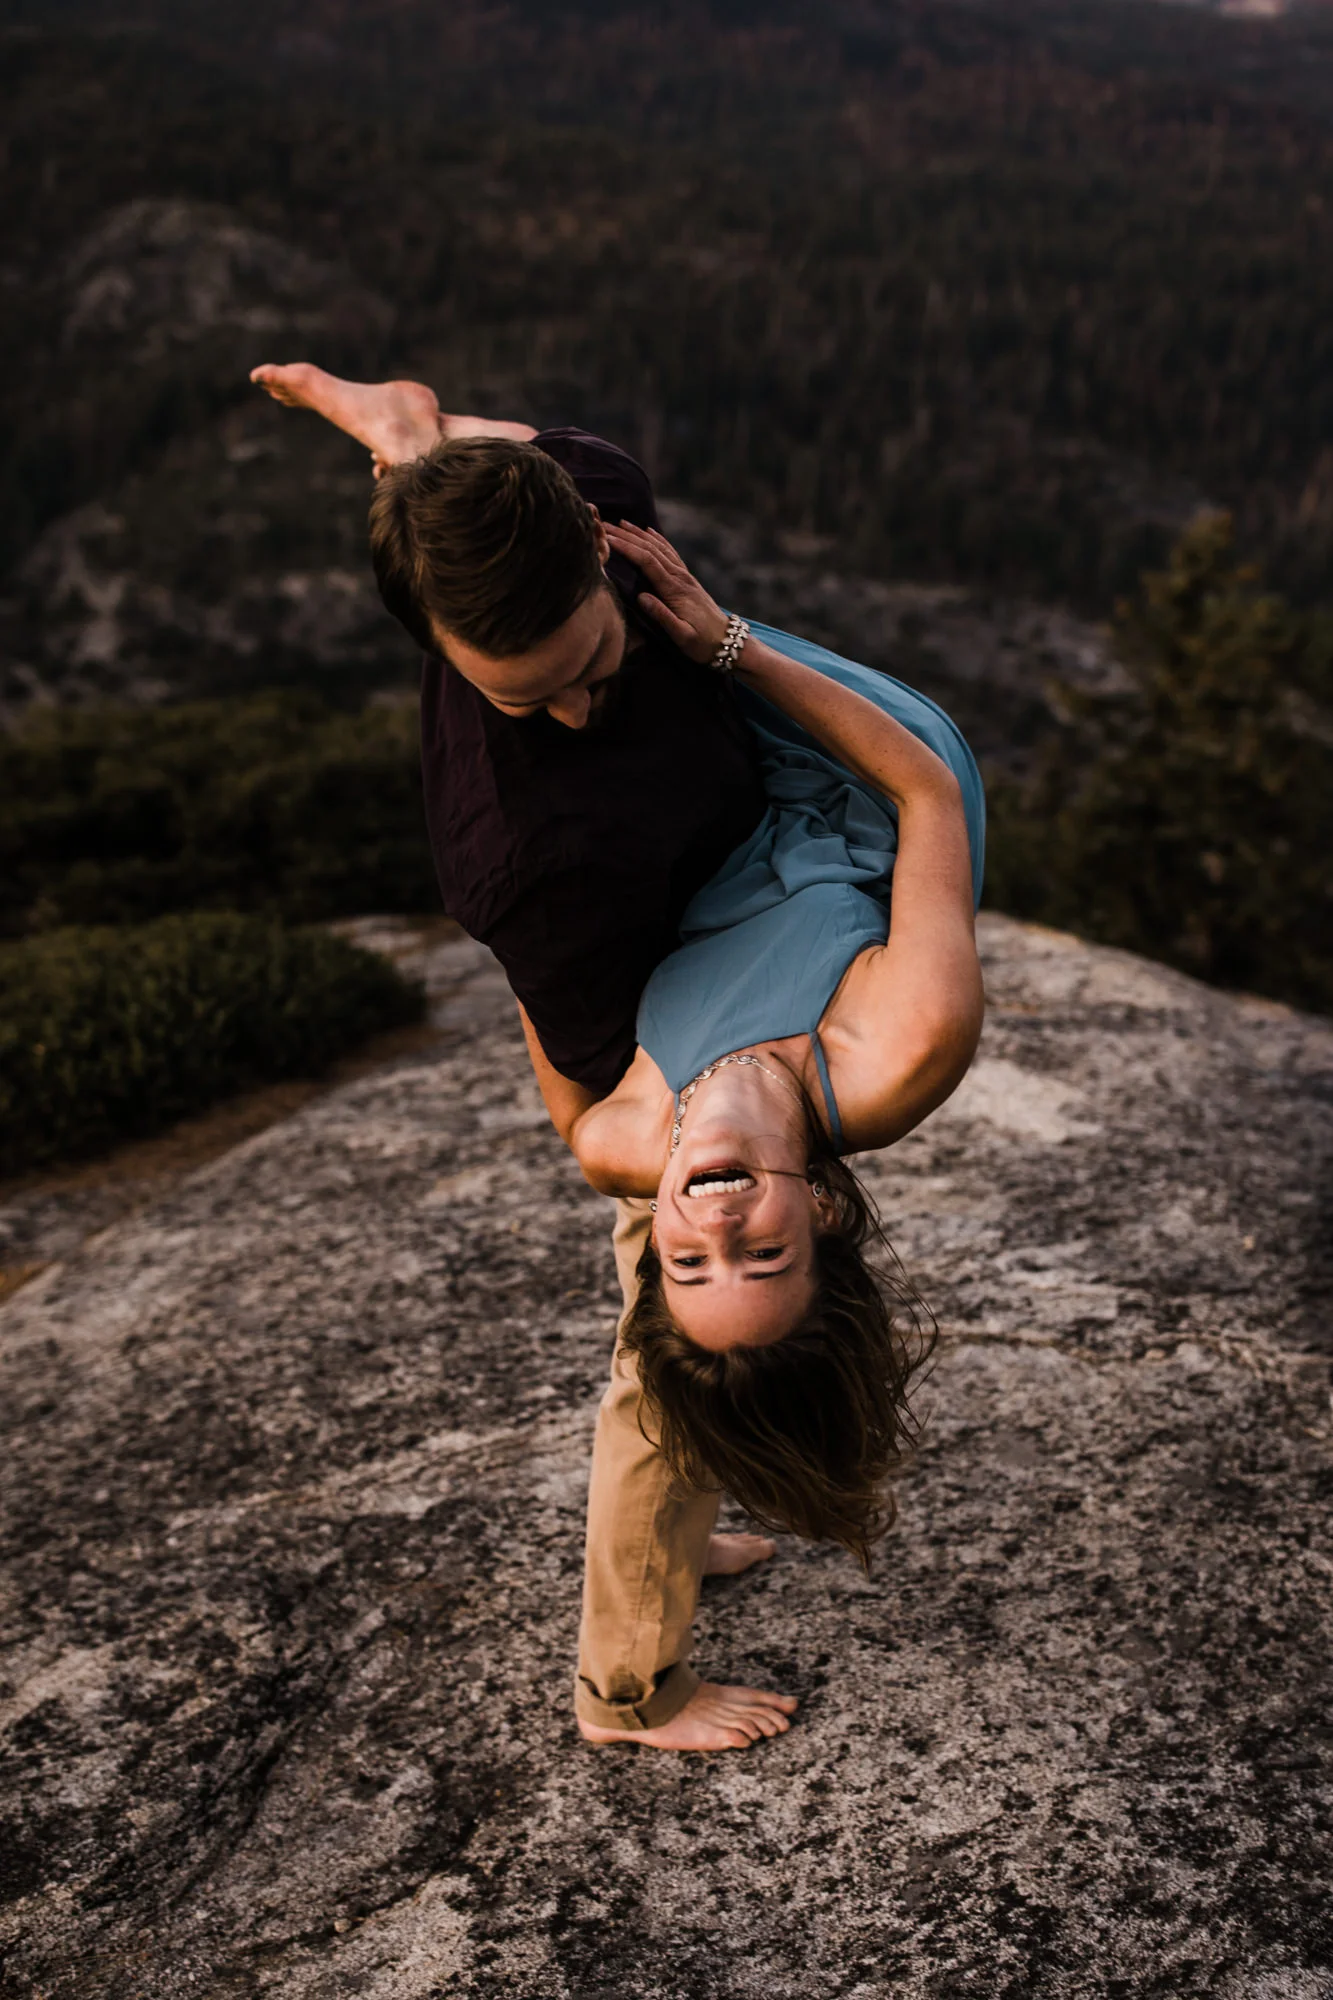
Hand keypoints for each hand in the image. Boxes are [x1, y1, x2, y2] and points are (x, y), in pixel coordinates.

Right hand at [603, 521, 728, 664]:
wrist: (726, 641)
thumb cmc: (702, 643)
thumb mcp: (682, 636)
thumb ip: (662, 616)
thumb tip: (640, 598)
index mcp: (675, 590)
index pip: (647, 562)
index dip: (627, 548)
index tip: (607, 539)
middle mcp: (680, 577)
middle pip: (650, 549)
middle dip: (627, 536)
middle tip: (605, 525)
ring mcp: (685, 576)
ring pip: (659, 548)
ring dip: (639, 534)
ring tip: (621, 523)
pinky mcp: (687, 579)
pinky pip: (670, 553)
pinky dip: (658, 540)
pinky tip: (649, 531)